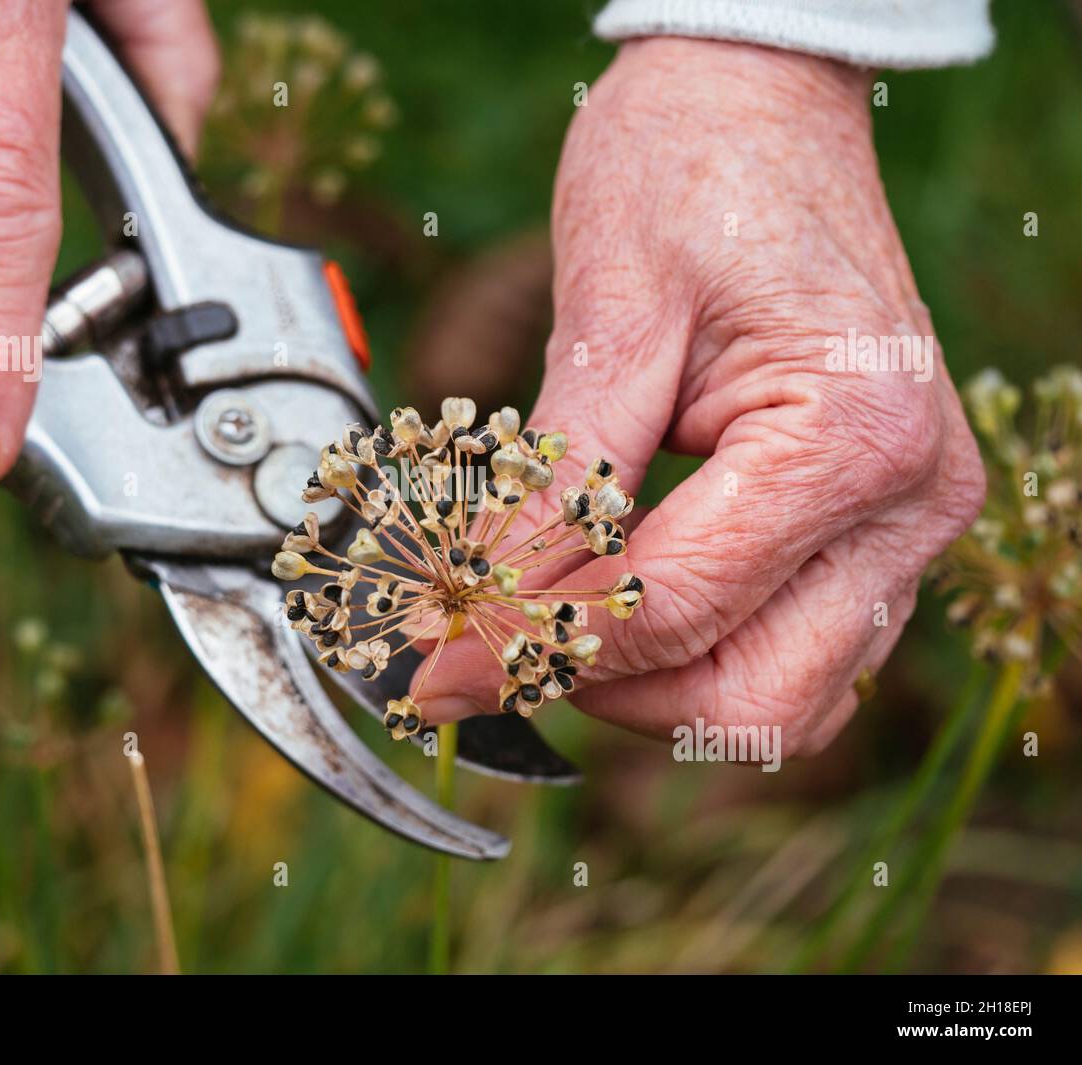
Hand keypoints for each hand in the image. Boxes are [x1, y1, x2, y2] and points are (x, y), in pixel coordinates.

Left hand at [414, 38, 985, 755]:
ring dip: (659, 688)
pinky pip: (799, 652)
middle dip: (611, 692)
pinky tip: (621, 601)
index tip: (442, 666)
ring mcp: (907, 523)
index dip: (542, 648)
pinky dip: (705, 656)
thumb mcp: (609, 321)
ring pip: (784, 700)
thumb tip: (483, 611)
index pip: (676, 608)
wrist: (757, 103)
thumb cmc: (688, 170)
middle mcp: (908, 501)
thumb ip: (556, 489)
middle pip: (752, 698)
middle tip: (501, 650)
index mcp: (850, 437)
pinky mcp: (880, 526)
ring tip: (557, 623)